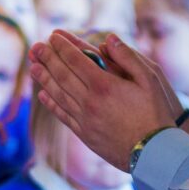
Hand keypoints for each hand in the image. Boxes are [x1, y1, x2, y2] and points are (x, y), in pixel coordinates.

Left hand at [29, 31, 185, 170]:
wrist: (154, 153)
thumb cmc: (156, 113)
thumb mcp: (150, 80)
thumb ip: (129, 57)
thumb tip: (109, 38)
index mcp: (105, 86)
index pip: (76, 60)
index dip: (63, 47)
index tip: (53, 36)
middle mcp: (90, 102)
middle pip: (62, 75)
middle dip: (48, 58)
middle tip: (36, 47)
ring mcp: (85, 119)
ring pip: (58, 95)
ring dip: (44, 79)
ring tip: (33, 66)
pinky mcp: (85, 134)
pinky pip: (63, 115)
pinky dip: (51, 103)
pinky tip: (43, 94)